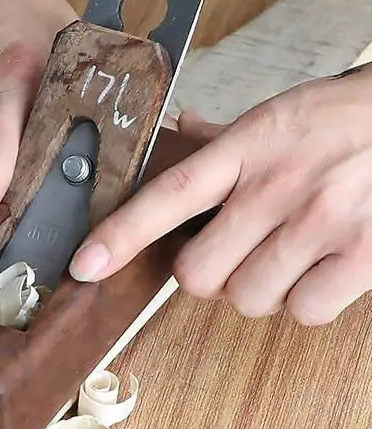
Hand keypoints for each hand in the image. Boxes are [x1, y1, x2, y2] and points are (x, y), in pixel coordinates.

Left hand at [68, 65, 371, 324]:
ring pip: (249, 299)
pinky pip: (305, 311)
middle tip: (230, 254)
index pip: (168, 194)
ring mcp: (321, 223)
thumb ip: (222, 136)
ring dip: (256, 289)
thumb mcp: (276, 116)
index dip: (121, 233)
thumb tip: (178, 129)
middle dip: (206, 275)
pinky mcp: (363, 255)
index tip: (85, 263)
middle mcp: (277, 187)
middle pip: (200, 273)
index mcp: (247, 147)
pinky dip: (305, 302)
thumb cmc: (342, 120)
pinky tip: (319, 269)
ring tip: (283, 256)